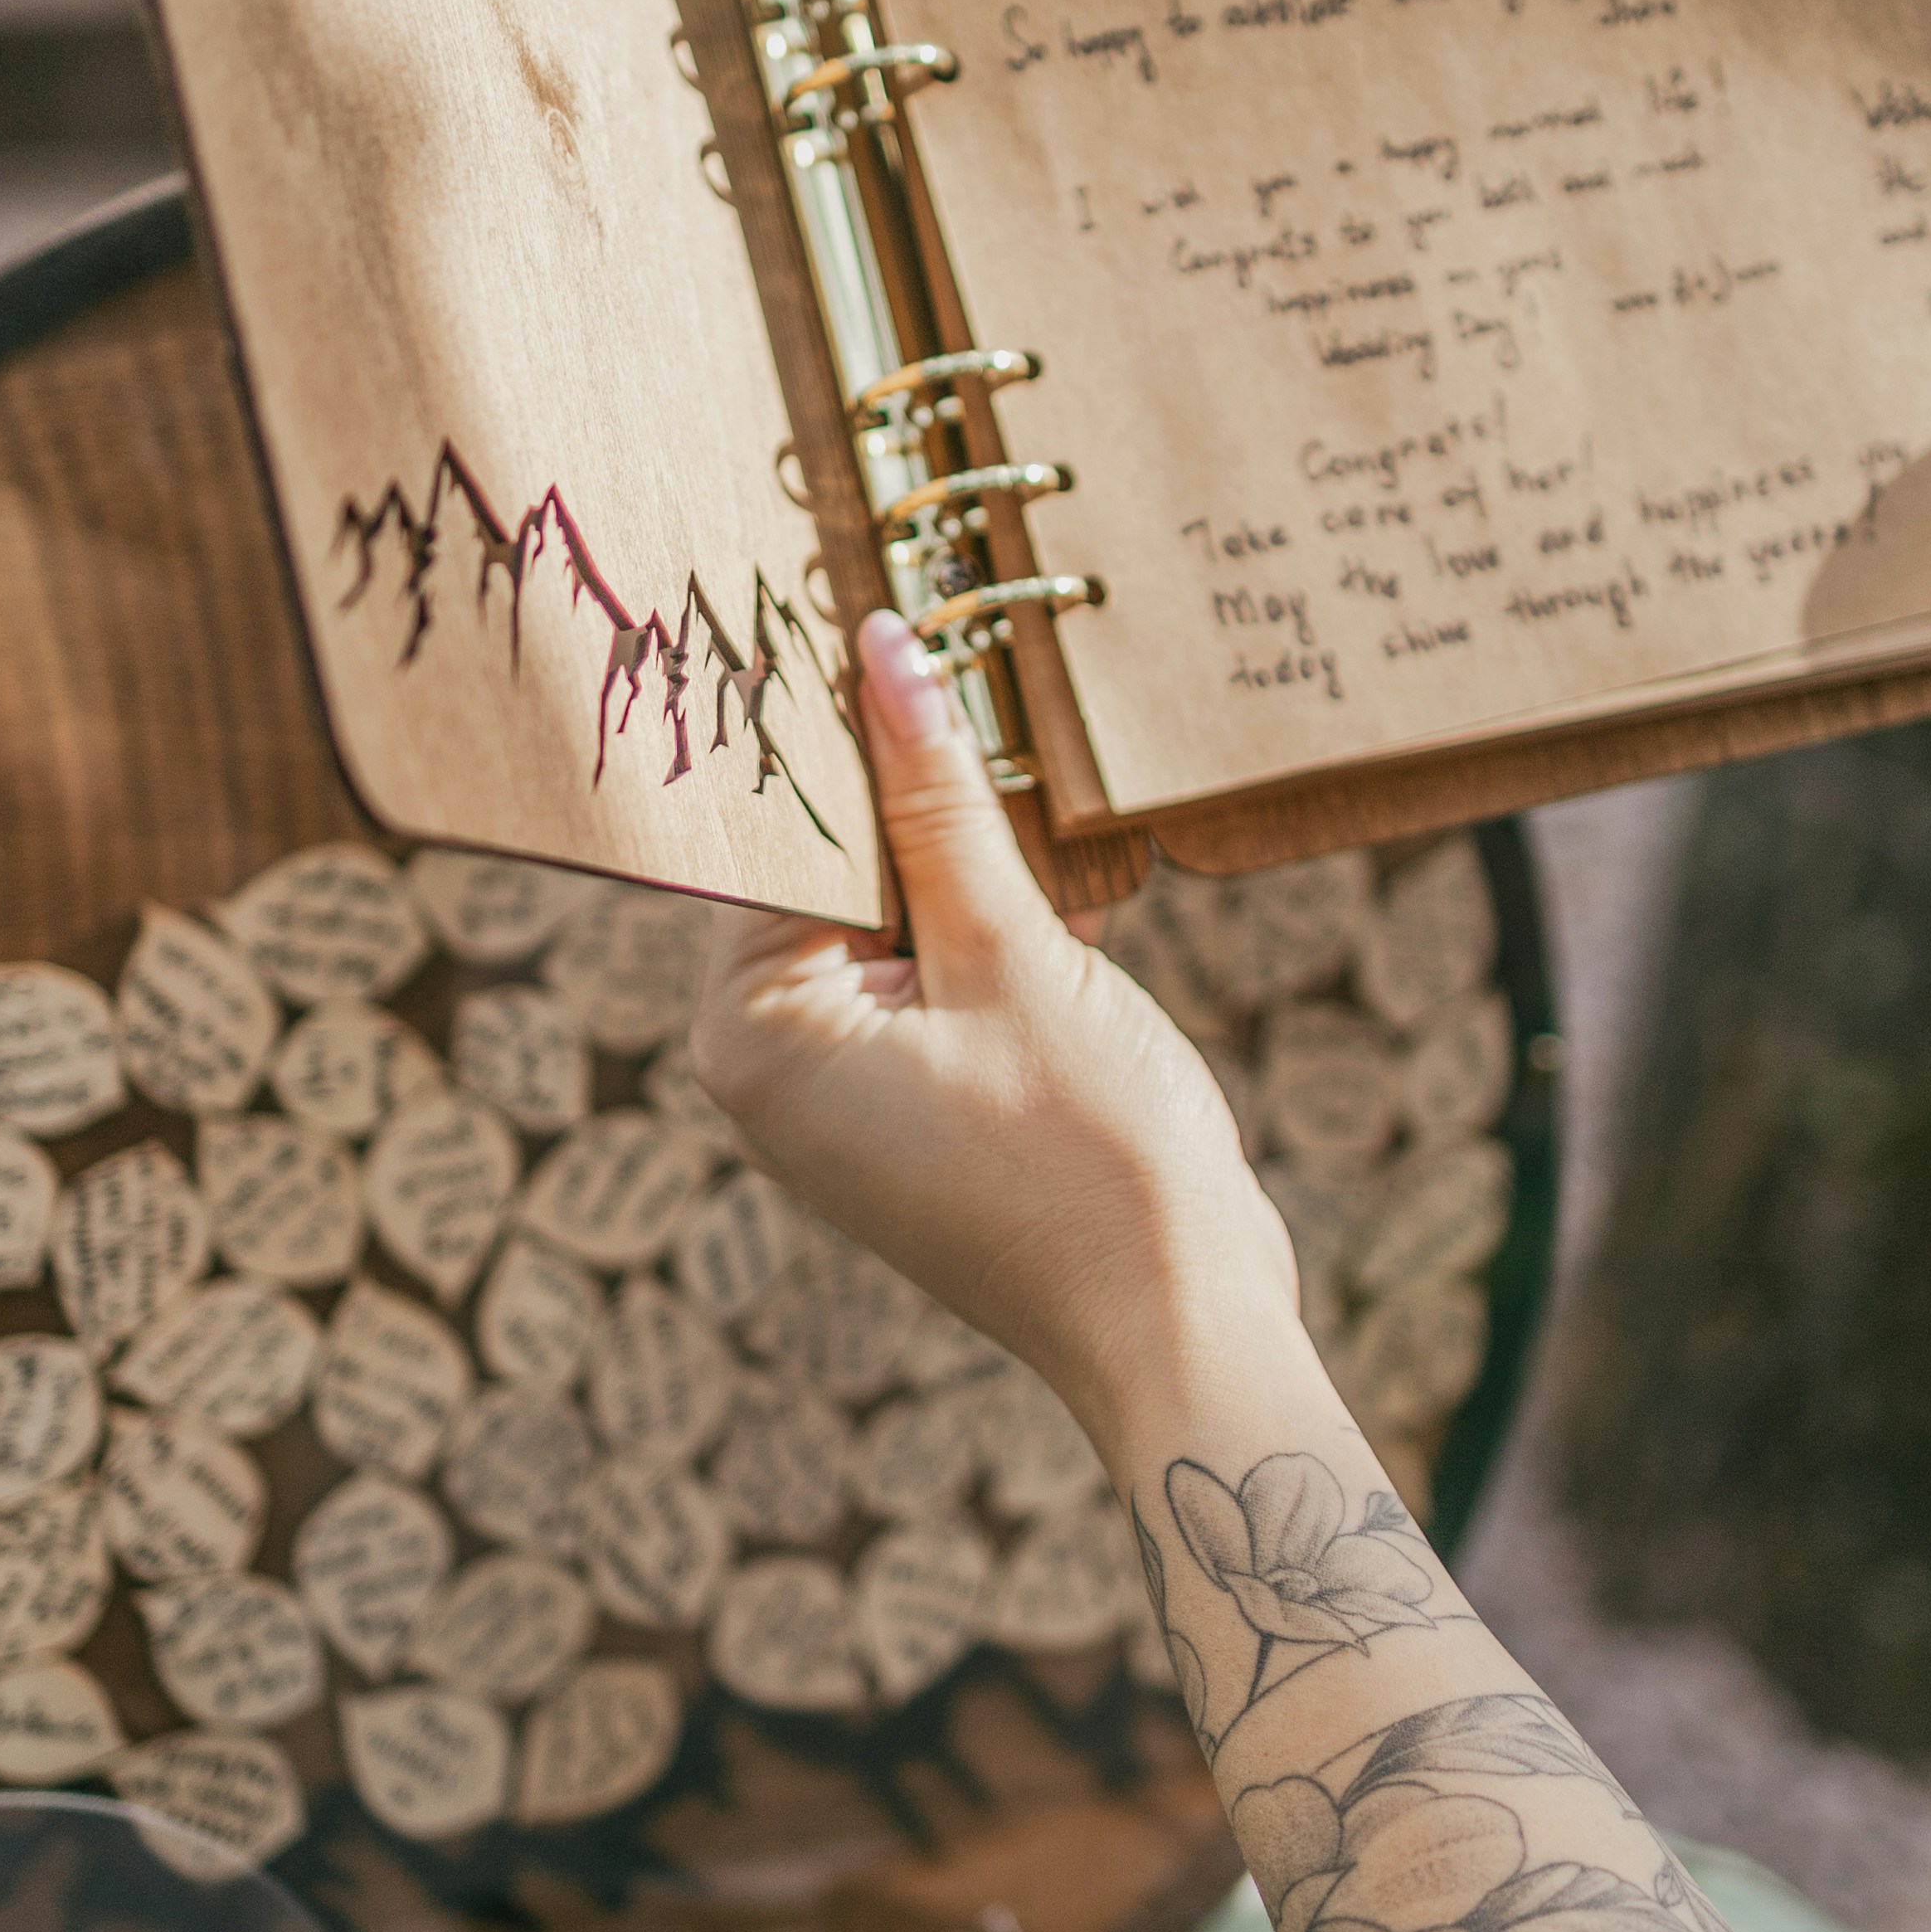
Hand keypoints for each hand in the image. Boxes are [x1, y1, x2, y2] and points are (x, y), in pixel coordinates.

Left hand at [691, 616, 1292, 1416]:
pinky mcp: (904, 1119)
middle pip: (819, 876)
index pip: (766, 835)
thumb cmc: (1091, 1155)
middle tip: (944, 645)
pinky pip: (920, 985)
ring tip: (999, 736)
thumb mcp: (1013, 949)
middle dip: (894, 781)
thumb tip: (884, 654)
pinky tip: (1040, 864)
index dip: (825, 726)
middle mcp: (766, 1071)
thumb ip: (942, 804)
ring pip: (879, 925)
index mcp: (754, 1031)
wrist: (1175, 1324)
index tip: (860, 607)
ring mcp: (833, 1105)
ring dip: (949, 851)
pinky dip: (973, 926)